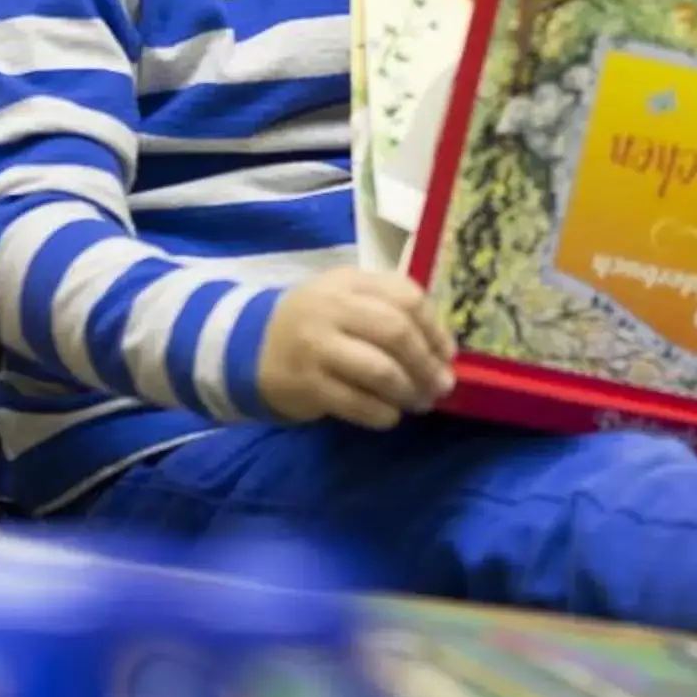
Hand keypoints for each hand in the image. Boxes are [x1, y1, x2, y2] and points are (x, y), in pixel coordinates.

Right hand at [260, 268, 456, 428]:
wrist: (249, 347)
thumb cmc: (314, 324)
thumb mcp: (345, 298)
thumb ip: (388, 309)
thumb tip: (440, 349)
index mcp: (349, 281)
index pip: (406, 296)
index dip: (435, 328)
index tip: (448, 354)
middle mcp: (332, 308)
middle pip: (396, 332)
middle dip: (427, 363)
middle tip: (441, 385)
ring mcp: (317, 346)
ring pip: (381, 370)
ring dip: (409, 391)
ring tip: (420, 402)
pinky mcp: (307, 384)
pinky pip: (358, 402)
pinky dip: (383, 413)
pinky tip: (390, 415)